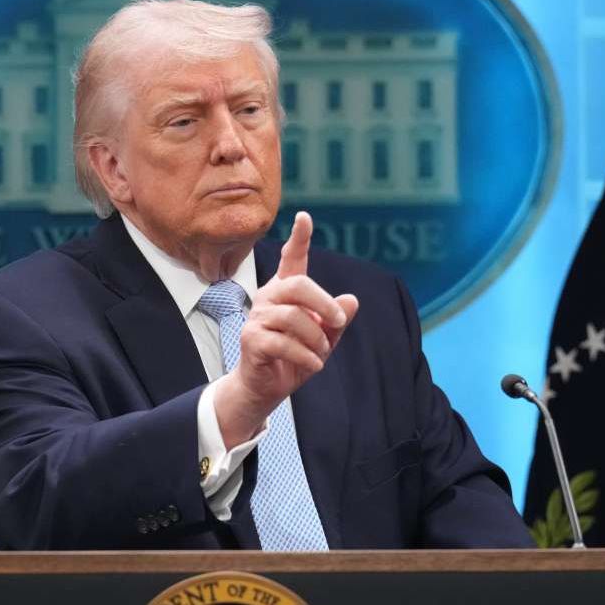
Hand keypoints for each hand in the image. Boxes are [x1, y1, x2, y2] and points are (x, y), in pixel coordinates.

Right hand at [214, 211, 359, 447]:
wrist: (267, 388)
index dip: (299, 238)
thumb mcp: (324, 339)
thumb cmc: (294, 357)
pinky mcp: (252, 339)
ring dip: (317, 337)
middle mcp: (268, 297)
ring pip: (294, 317)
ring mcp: (257, 317)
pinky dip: (306, 356)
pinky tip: (314, 365)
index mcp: (285, 291)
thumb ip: (337, 320)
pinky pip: (284, 343)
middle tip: (339, 321)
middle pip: (299, 285)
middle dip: (325, 303)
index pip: (291, 259)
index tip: (305, 217)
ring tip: (322, 353)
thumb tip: (352, 301)